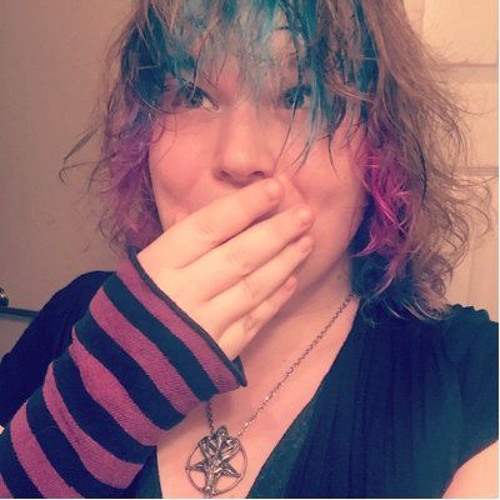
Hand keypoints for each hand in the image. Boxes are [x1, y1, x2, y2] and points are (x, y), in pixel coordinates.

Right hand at [137, 179, 313, 358]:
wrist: (119, 369)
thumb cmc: (131, 306)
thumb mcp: (145, 265)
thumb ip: (181, 238)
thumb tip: (222, 210)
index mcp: (160, 263)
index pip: (209, 227)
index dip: (245, 206)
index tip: (276, 187)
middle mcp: (184, 292)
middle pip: (238, 256)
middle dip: (276, 233)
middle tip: (305, 213)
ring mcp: (204, 325)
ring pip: (252, 288)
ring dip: (284, 263)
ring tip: (307, 241)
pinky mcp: (219, 352)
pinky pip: (253, 322)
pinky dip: (275, 300)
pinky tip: (292, 280)